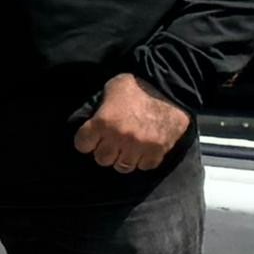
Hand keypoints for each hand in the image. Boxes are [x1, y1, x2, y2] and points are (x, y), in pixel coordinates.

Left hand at [77, 70, 191, 173]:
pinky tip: (143, 150)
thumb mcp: (111, 89)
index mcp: (102, 122)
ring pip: (122, 166)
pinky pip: (144, 166)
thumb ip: (98, 107)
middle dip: (105, 151)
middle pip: (102, 159)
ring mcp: (139, 147)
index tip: (92, 138)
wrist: (171, 90)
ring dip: (123, 158)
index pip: (82, 144)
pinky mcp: (157, 151)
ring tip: (127, 148)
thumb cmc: (138, 87)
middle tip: (111, 143)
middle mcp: (119, 137)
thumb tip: (89, 118)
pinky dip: (143, 160)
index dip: (86, 141)